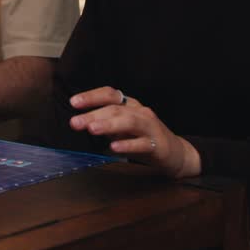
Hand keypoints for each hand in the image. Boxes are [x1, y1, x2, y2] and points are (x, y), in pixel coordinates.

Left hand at [68, 86, 200, 178]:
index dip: (92, 96)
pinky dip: (128, 144)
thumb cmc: (143, 138)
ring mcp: (150, 128)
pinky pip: (142, 144)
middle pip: (116, 109)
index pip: (110, 94)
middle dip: (93, 114)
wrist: (175, 154)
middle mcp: (141, 112)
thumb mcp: (122, 127)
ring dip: (109, 125)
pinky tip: (114, 147)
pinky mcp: (158, 145)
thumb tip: (80, 120)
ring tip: (92, 129)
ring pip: (129, 122)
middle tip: (75, 122)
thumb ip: (105, 122)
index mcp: (131, 105)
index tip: (73, 102)